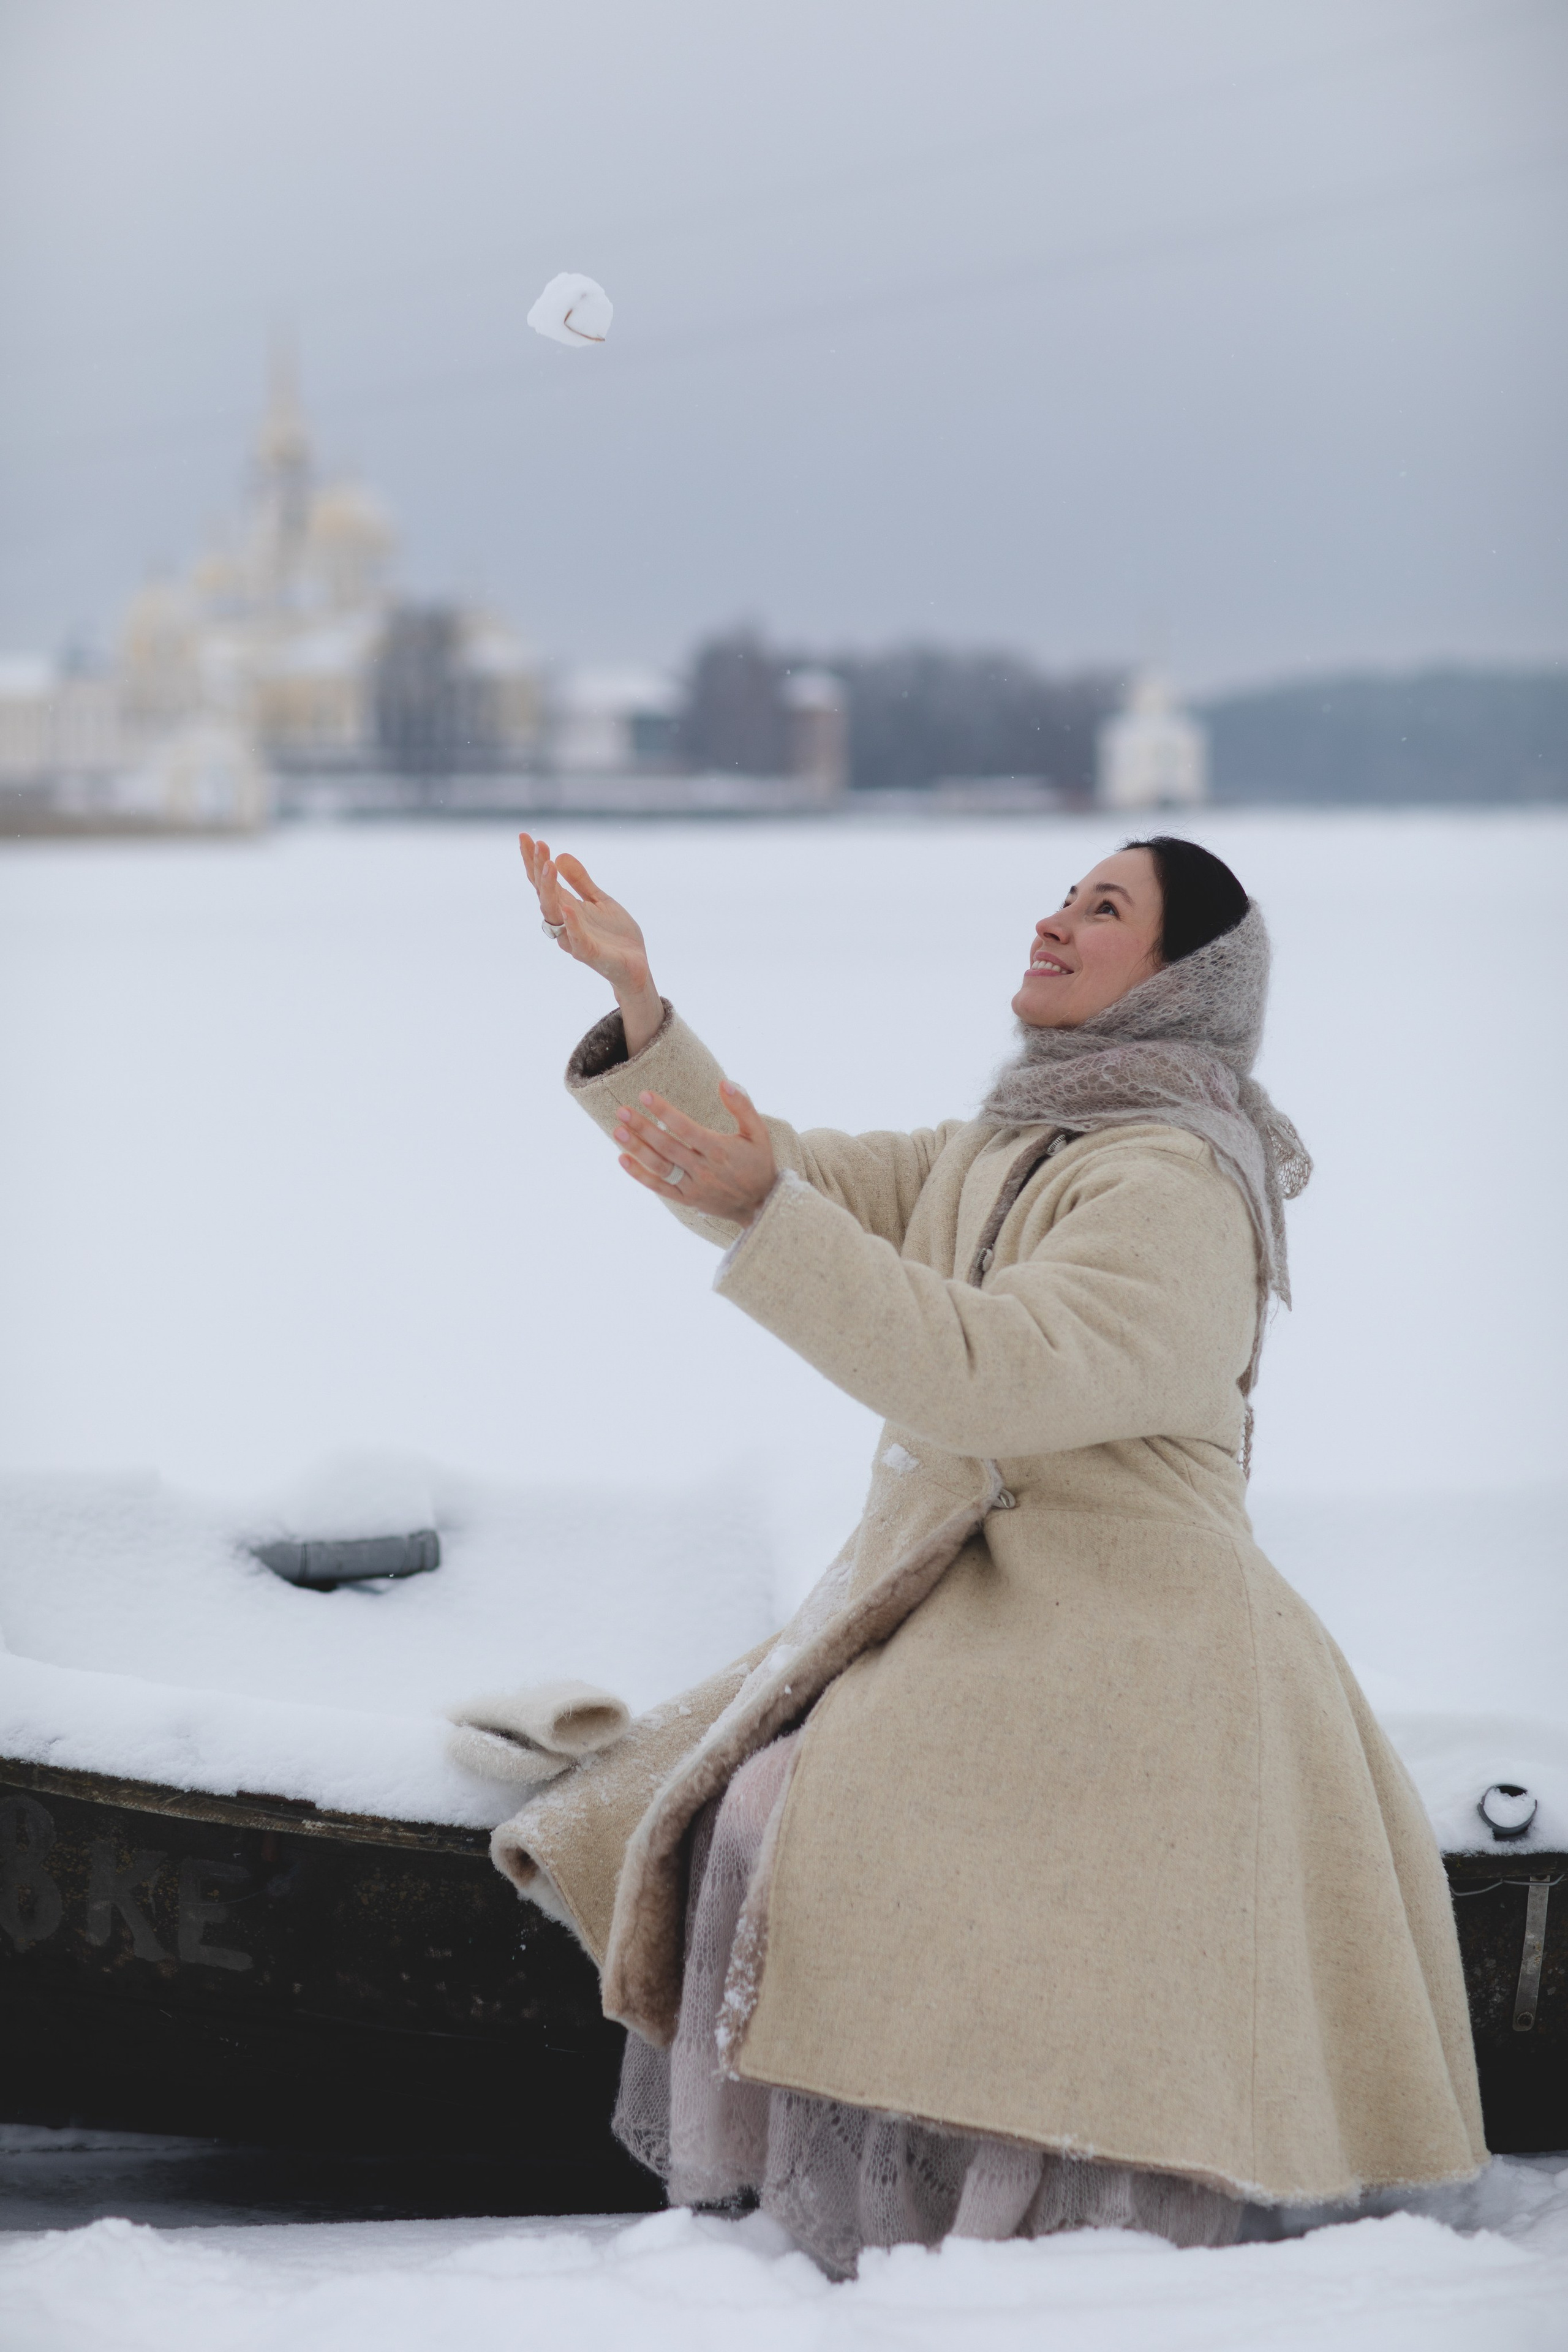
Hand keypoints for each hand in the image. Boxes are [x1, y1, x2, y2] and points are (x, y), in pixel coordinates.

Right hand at [520, 833, 662, 1054]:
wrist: (636, 966)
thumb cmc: (615, 936)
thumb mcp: (600, 900)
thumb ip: (581, 881)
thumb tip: (560, 856)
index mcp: (566, 907)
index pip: (543, 881)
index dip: (532, 860)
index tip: (524, 836)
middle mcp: (564, 922)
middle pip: (543, 893)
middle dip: (538, 869)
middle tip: (538, 844)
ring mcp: (574, 938)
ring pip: (553, 913)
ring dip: (549, 889)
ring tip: (548, 866)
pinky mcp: (589, 954)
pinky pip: (575, 938)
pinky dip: (571, 923)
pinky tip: (568, 905)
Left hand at [612, 1083, 777, 1226]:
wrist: (761, 1205)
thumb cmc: (759, 1163)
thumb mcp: (758, 1133)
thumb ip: (743, 1106)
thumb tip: (724, 1083)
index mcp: (720, 1150)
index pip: (685, 1128)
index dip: (664, 1111)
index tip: (644, 1095)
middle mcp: (704, 1169)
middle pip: (667, 1146)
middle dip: (642, 1127)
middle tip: (621, 1110)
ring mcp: (694, 1186)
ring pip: (660, 1166)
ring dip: (637, 1149)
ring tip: (618, 1131)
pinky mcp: (687, 1199)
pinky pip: (659, 1187)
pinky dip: (640, 1175)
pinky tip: (623, 1159)